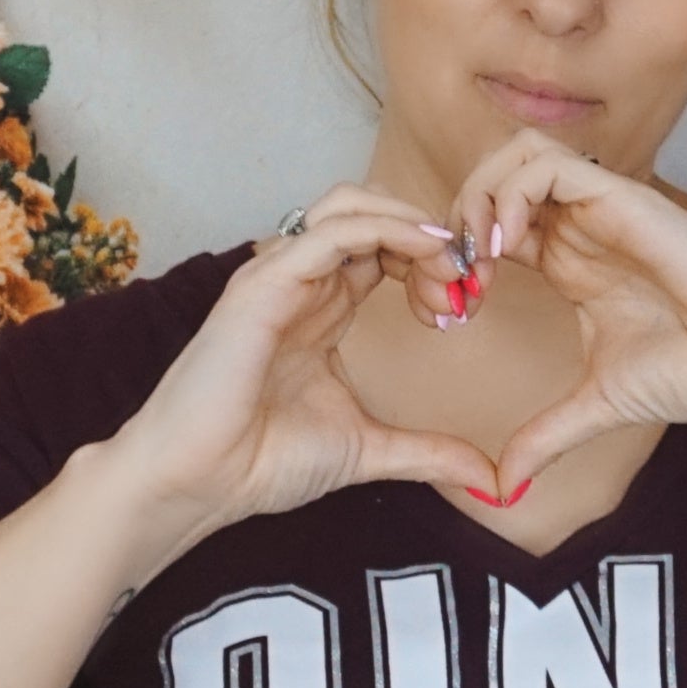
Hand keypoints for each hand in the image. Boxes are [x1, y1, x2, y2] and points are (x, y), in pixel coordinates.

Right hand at [105, 181, 510, 538]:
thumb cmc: (261, 462)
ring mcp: (278, 278)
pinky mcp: (264, 284)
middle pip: (372, 215)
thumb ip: (427, 453)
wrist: (199, 482)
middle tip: (465, 279)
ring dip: (409, 223)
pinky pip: (332, 231)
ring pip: (351, 206)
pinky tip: (424, 253)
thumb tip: (487, 479)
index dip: (432, 262)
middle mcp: (300, 284)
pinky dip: (386, 229)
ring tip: (446, 261)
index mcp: (320, 310)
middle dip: (428, 235)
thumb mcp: (368, 450)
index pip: (384, 251)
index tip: (466, 302)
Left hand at [443, 128, 686, 498]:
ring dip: (479, 197)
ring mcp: (601, 209)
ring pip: (514, 156)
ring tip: (477, 255)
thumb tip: (505, 485)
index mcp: (568, 261)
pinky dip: (511, 193)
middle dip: (454, 220)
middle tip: (451, 279)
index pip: (490, 226)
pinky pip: (548, 164)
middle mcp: (580, 227)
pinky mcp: (624, 199)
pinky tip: (506, 244)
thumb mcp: (599, 405)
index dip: (455, 256)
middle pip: (491, 178)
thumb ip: (548, 434)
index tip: (448, 311)